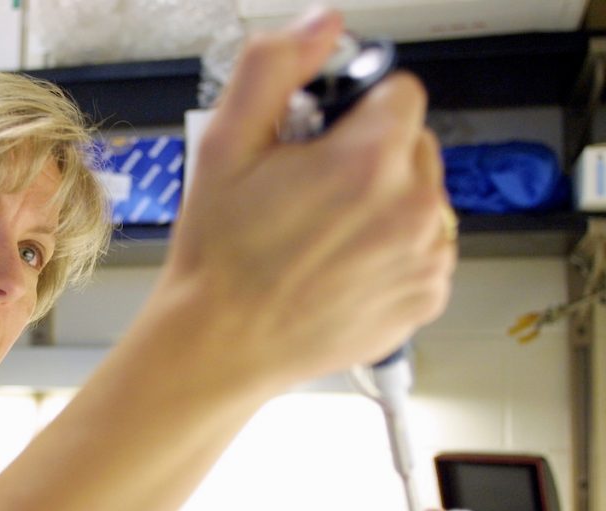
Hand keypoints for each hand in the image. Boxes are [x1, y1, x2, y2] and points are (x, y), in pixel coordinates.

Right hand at [160, 7, 455, 394]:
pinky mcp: (425, 297)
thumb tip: (324, 23)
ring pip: (423, 197)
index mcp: (369, 162)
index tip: (321, 141)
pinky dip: (395, 250)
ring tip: (324, 234)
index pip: (399, 92)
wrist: (220, 343)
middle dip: (372, 156)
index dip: (355, 110)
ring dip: (387, 203)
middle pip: (415, 145)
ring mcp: (425, 259)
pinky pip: (427, 248)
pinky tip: (342, 266)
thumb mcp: (225, 144)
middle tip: (312, 191)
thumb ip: (276, 66)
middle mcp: (414, 210)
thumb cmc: (219, 255)